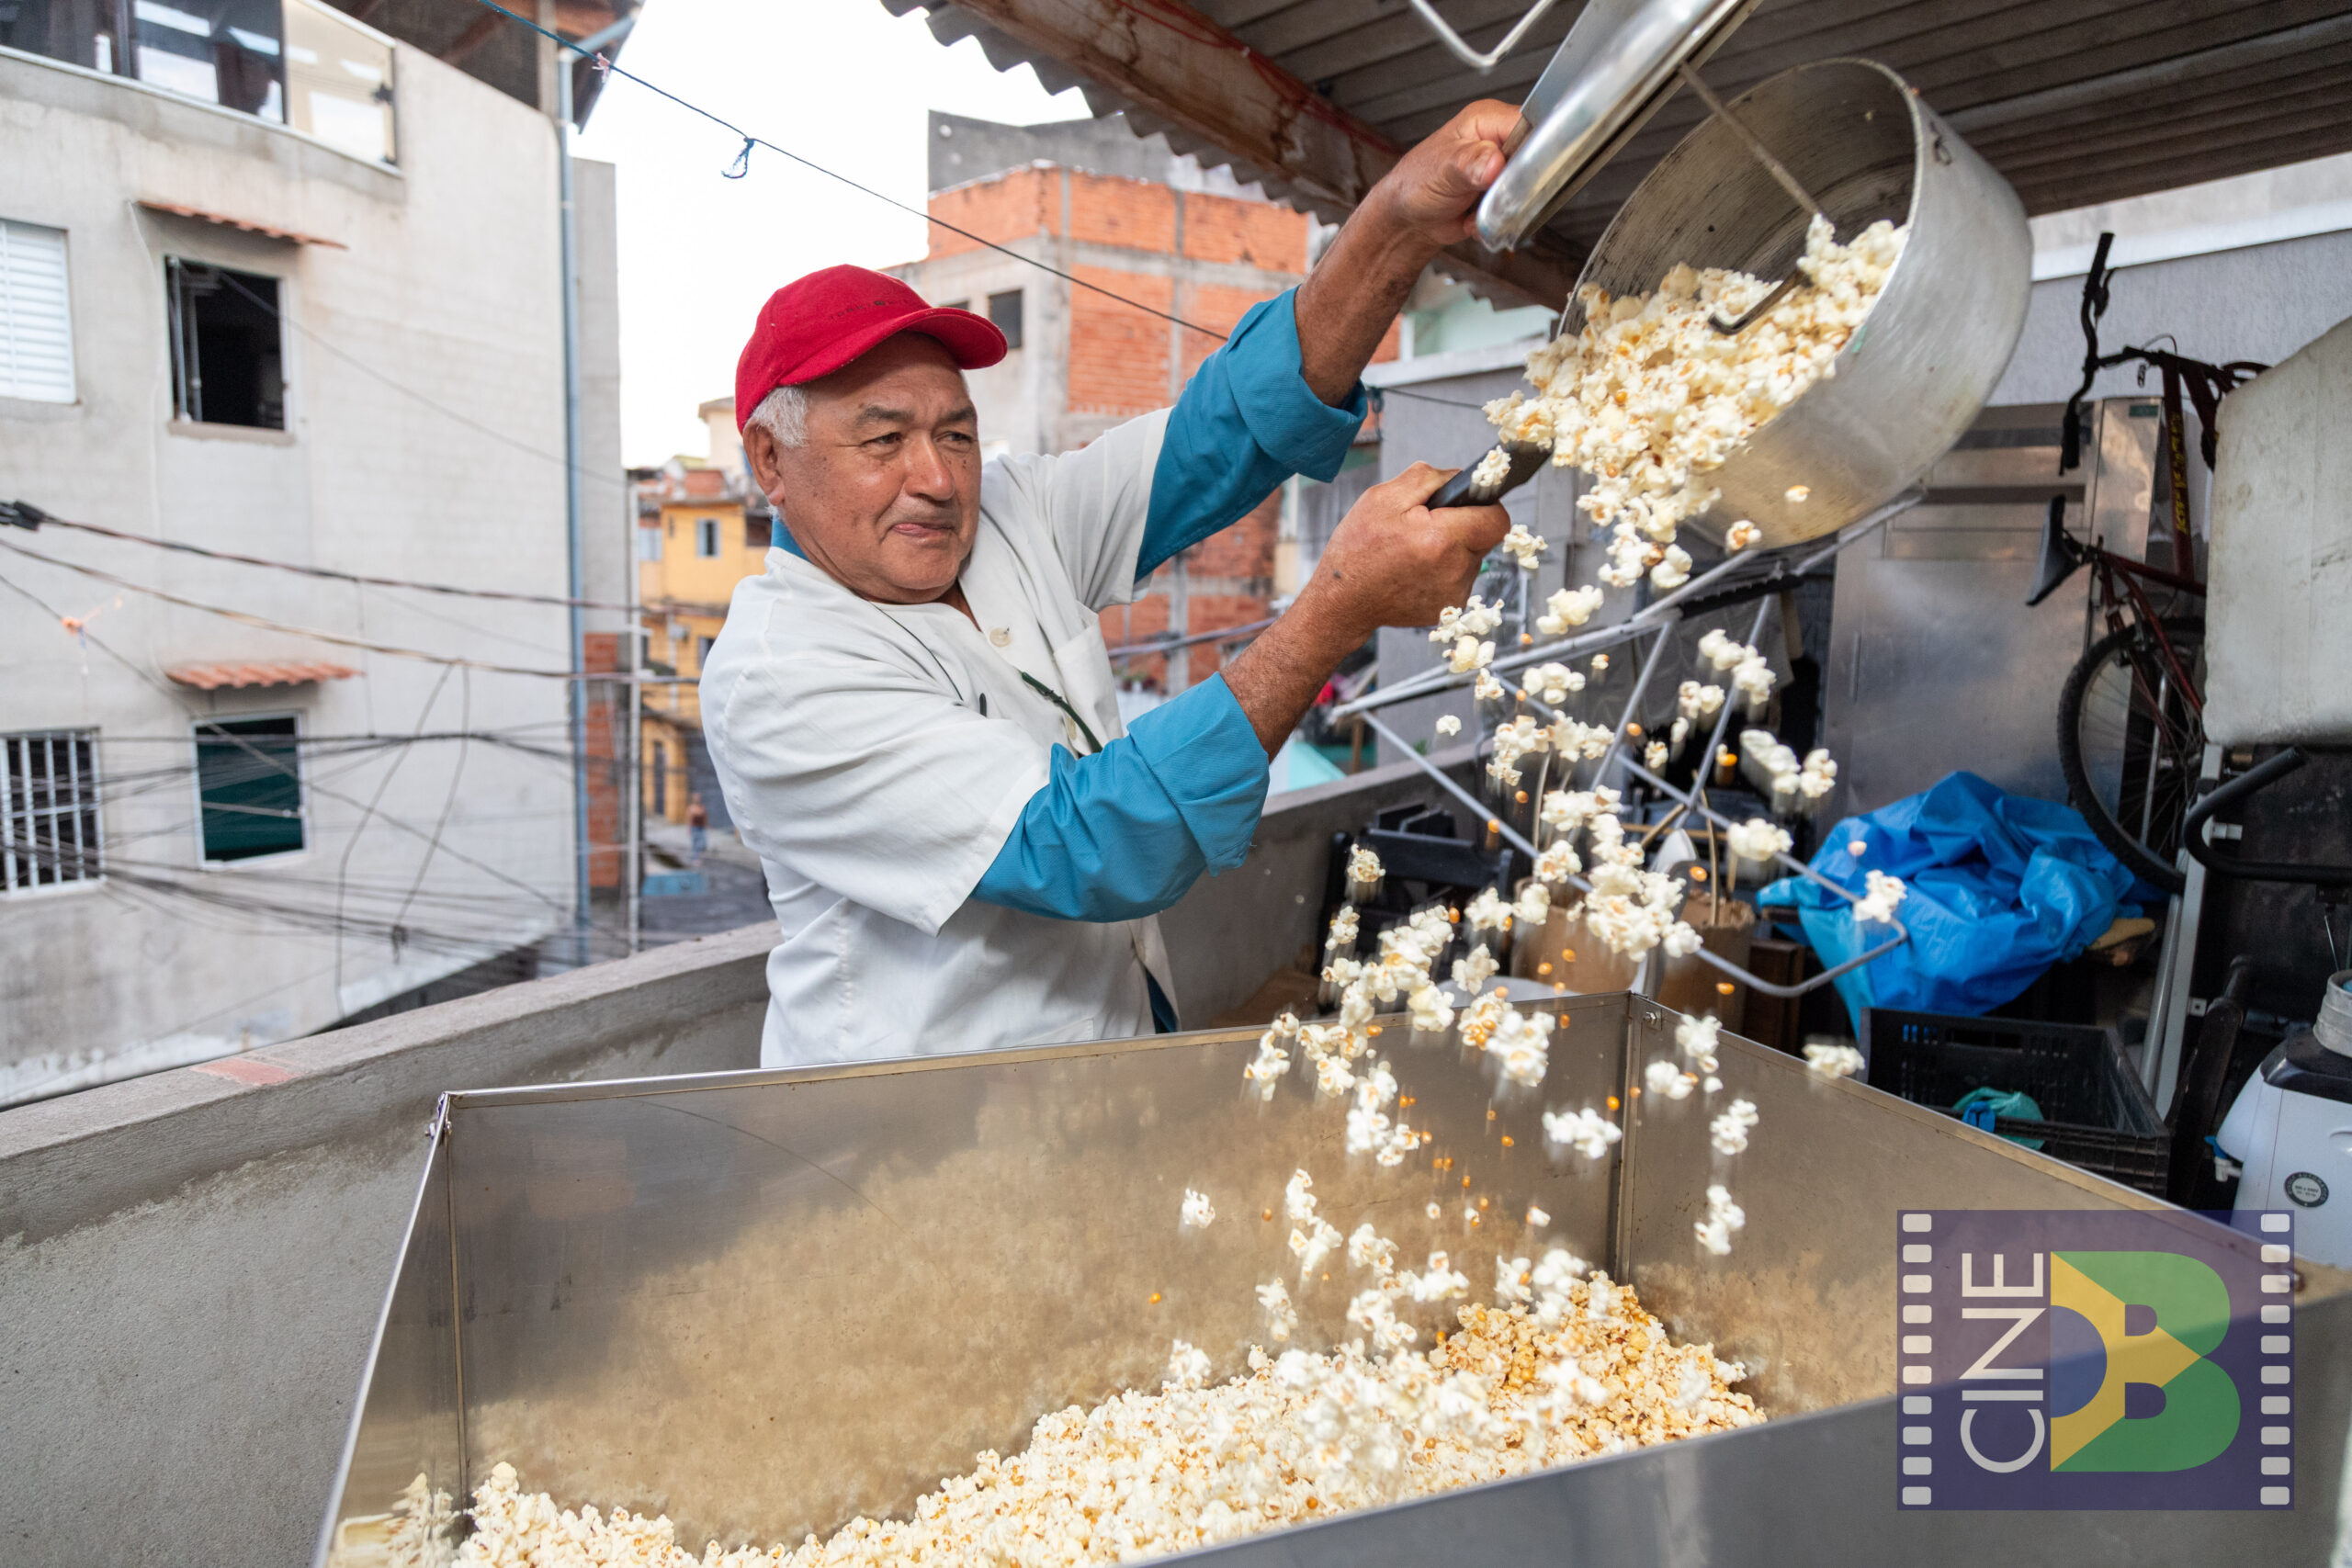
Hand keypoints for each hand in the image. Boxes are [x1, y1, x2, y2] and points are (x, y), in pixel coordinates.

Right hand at [1304, 462, 1511, 640]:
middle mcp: (1454, 571)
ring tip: (1415, 551)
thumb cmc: (1356, 549)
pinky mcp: (1448, 609)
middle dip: (1463, 526)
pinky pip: (1459, 578)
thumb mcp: (1383, 497)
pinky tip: (1414, 571)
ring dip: (1452, 549)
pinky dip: (1443, 570)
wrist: (1341, 602)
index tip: (1464, 505)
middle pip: (1485, 537)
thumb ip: (1429, 478)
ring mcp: (1453, 595)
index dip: (1485, 505)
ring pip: (1472, 558)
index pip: (1496, 518)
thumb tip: (1461, 478)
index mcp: (1441, 539)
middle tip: (1427, 528)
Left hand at [1369, 99, 1519, 247]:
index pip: (1529, 124)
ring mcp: (1502, 167)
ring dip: (1504, 206)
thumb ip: (1469, 162)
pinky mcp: (1502, 192)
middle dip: (1514, 185)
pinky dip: (1498, 219)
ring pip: (1526, 188)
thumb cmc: (1416, 182)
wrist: (1408, 218)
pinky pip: (1515, 208)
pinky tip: (1476, 216)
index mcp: (1487, 119)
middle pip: (1533, 158)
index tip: (1515, 173)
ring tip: (1477, 207)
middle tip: (1489, 195)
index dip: (1531, 148)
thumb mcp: (1443, 168)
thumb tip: (1494, 162)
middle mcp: (1498, 140)